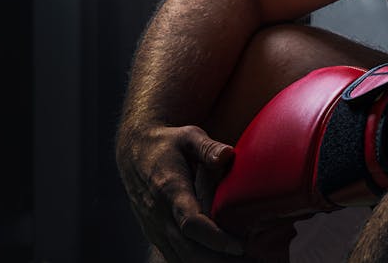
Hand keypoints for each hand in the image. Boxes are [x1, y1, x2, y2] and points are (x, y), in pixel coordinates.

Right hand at [116, 123, 245, 261]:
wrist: (134, 153)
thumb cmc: (169, 143)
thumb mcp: (188, 136)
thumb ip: (208, 147)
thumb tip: (228, 154)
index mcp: (169, 190)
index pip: (190, 222)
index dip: (214, 238)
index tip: (240, 246)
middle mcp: (159, 215)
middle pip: (188, 250)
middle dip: (219, 261)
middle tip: (253, 262)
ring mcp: (156, 229)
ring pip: (182, 260)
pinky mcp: (157, 236)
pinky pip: (176, 259)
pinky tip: (223, 262)